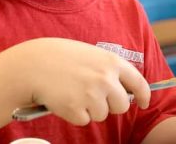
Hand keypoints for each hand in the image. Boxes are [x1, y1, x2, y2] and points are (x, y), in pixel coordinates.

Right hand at [7, 38, 149, 125]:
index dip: (143, 96)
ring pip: (101, 115)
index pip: (139, 83)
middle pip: (121, 106)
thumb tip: (125, 90)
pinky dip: (74, 114)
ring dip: (89, 109)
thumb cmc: (60, 58)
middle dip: (110, 106)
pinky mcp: (77, 109)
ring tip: (72, 92)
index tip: (143, 103)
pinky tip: (64, 99)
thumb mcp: (91, 54)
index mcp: (112, 62)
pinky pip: (83, 120)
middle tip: (91, 96)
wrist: (32, 64)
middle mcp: (106, 79)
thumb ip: (108, 69)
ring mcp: (92, 94)